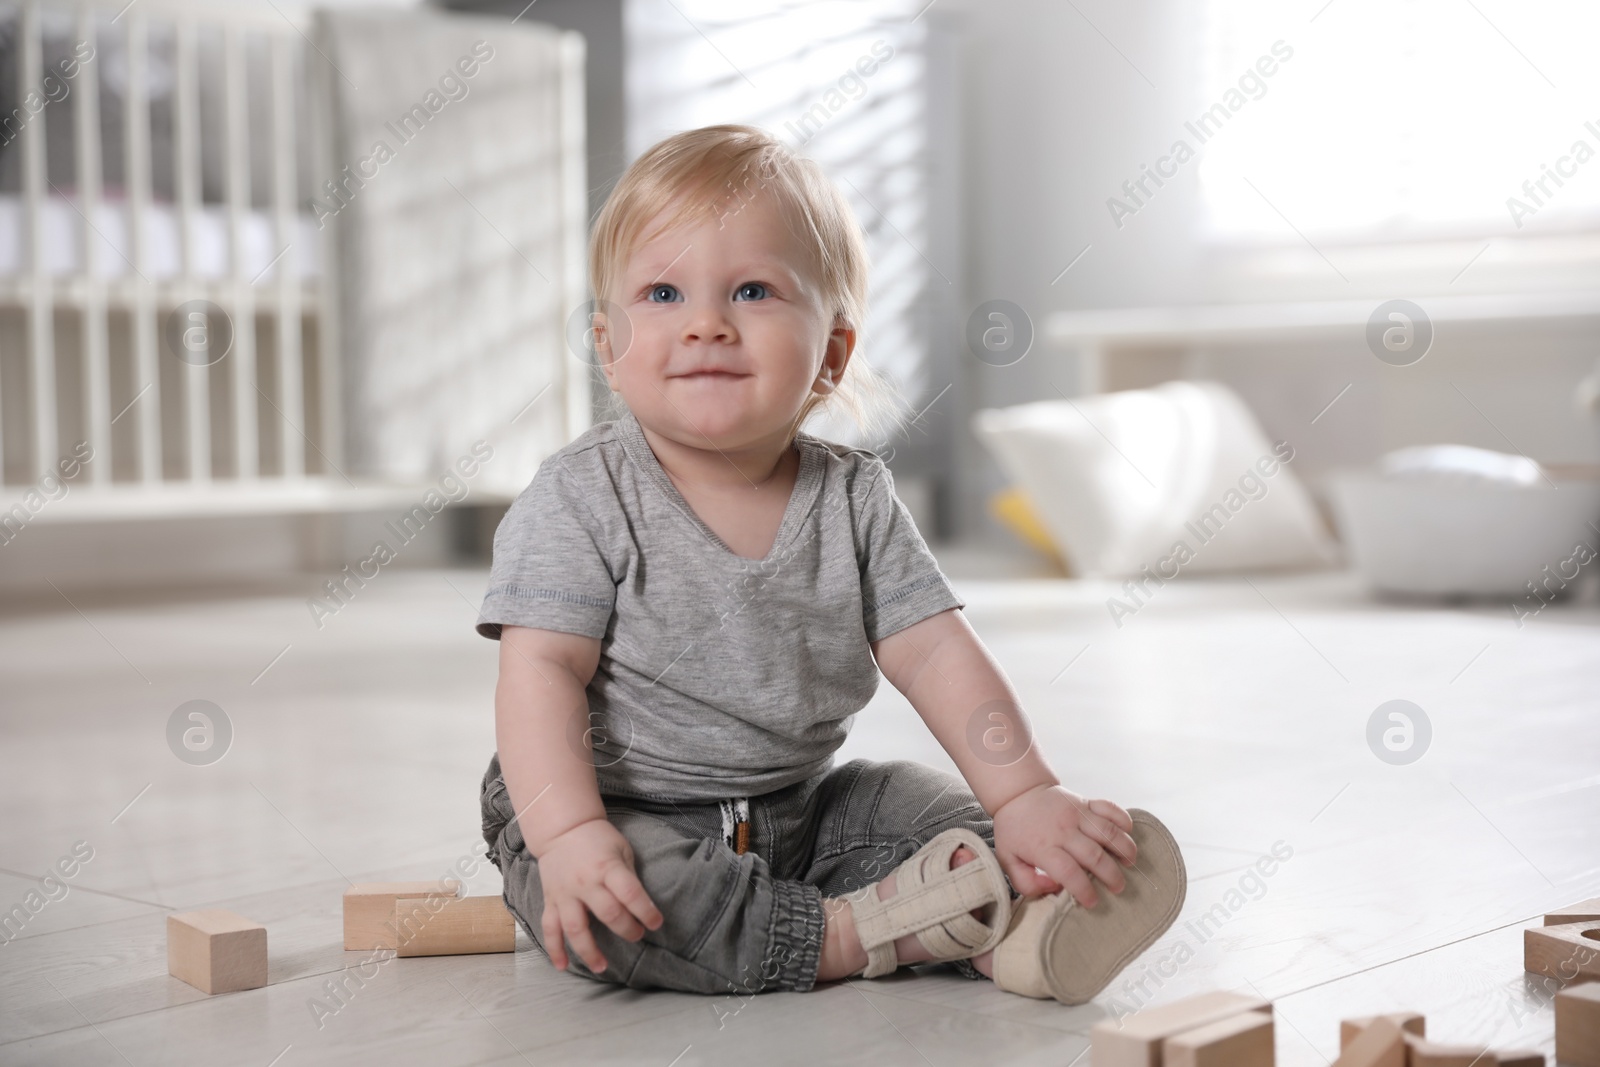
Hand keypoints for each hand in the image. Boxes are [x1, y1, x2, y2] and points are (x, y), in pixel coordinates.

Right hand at [534, 817, 662, 972]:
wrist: (562, 829)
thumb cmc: (598, 839)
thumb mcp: (621, 850)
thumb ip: (628, 878)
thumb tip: (641, 907)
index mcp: (607, 867)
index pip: (630, 894)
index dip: (646, 911)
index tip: (656, 923)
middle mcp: (585, 883)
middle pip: (608, 914)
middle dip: (626, 929)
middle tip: (636, 936)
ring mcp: (565, 894)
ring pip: (576, 928)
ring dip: (589, 951)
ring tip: (602, 967)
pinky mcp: (551, 901)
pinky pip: (550, 928)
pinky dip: (554, 949)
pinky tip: (562, 966)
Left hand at [991, 785, 1136, 907]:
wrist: (1018, 792)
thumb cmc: (1015, 830)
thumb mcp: (1007, 859)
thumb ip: (1025, 881)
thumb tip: (1053, 888)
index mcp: (1043, 846)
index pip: (1068, 872)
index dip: (1083, 890)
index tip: (1092, 902)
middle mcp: (1063, 829)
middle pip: (1094, 855)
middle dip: (1111, 876)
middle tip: (1118, 888)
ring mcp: (1076, 813)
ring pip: (1108, 832)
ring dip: (1124, 849)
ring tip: (1129, 864)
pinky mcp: (1085, 801)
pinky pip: (1110, 808)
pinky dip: (1123, 819)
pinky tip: (1127, 833)